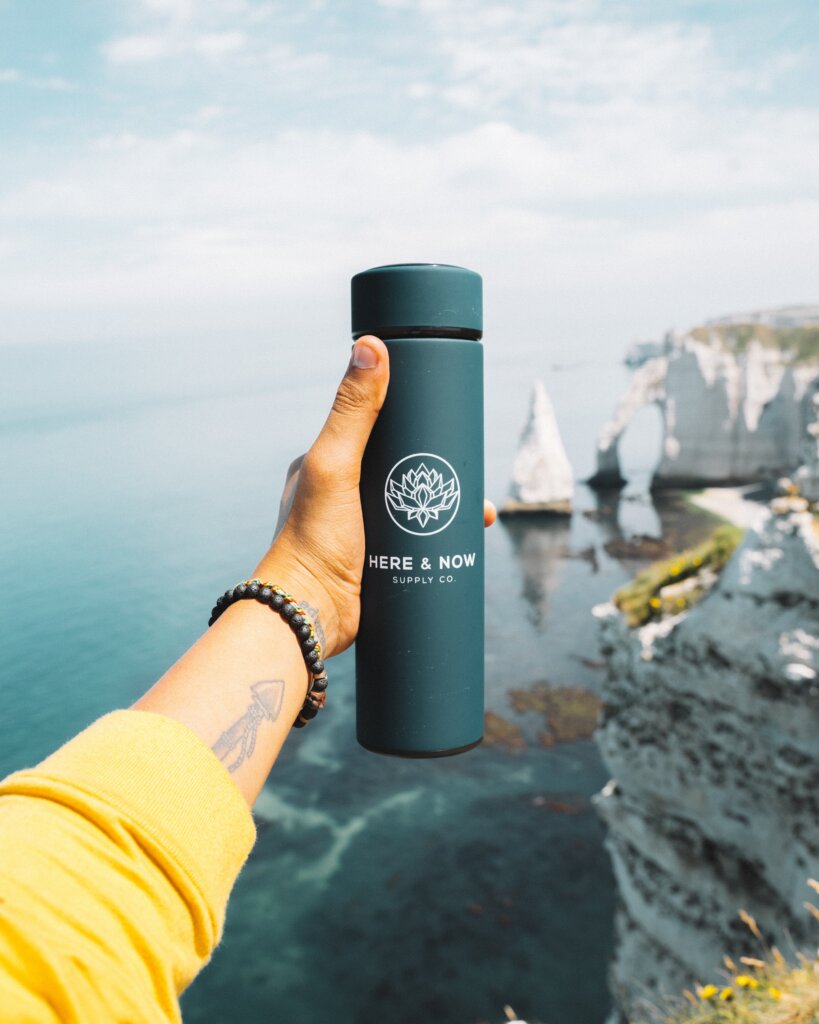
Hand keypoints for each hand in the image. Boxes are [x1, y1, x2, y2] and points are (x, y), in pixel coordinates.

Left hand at [254, 336, 495, 656]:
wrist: (310, 617)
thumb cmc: (312, 542)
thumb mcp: (335, 466)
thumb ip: (352, 411)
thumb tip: (371, 345)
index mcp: (327, 463)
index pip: (375, 426)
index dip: (413, 420)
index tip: (447, 421)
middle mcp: (342, 492)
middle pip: (403, 467)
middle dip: (440, 468)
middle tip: (472, 477)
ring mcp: (361, 528)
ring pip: (415, 504)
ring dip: (448, 505)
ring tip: (480, 514)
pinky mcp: (378, 560)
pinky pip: (417, 539)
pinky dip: (443, 535)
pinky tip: (466, 538)